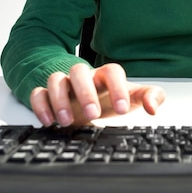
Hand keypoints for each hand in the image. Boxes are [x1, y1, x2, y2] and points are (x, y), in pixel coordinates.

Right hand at [30, 63, 165, 126]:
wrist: (86, 101)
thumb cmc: (110, 98)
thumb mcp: (132, 99)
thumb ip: (149, 97)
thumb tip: (153, 107)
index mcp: (105, 75)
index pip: (112, 71)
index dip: (117, 87)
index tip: (123, 109)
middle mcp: (84, 77)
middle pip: (79, 71)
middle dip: (85, 92)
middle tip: (93, 114)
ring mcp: (64, 84)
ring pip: (56, 80)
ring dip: (60, 99)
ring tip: (67, 122)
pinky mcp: (47, 95)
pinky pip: (38, 93)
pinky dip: (41, 105)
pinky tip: (48, 121)